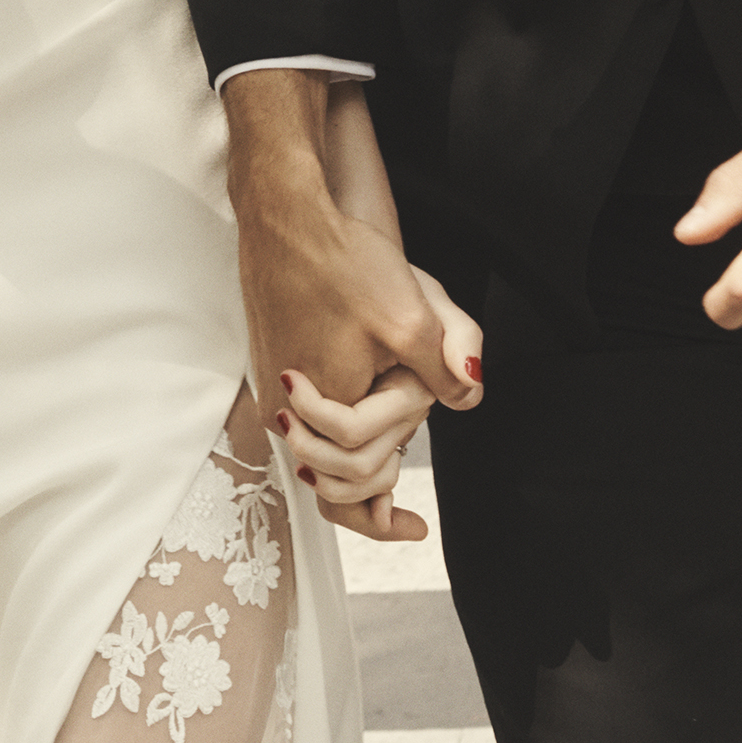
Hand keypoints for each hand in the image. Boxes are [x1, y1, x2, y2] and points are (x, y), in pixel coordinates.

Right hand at [276, 265, 475, 545]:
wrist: (287, 214)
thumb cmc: (342, 260)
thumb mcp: (413, 314)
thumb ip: (448, 364)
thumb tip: (470, 395)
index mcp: (319, 404)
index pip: (349, 488)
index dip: (384, 519)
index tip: (416, 528)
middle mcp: (282, 405)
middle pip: (331, 476)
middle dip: (378, 471)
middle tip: (407, 457)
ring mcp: (271, 383)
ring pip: (318, 446)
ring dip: (359, 448)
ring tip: (393, 440)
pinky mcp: (272, 359)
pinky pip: (306, 416)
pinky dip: (336, 426)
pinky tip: (365, 402)